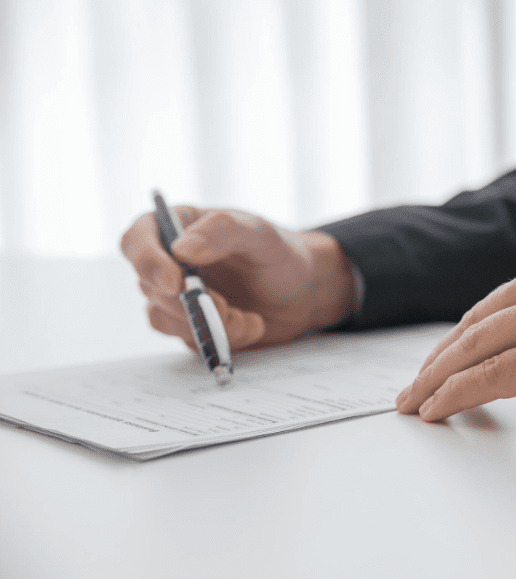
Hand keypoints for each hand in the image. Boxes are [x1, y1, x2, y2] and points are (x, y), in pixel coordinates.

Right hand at [121, 207, 357, 350]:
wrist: (302, 294)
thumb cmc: (280, 254)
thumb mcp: (259, 234)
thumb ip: (222, 231)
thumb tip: (180, 249)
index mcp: (179, 227)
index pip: (136, 240)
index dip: (147, 262)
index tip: (175, 283)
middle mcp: (169, 261)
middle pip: (149, 286)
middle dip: (191, 303)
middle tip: (228, 307)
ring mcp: (176, 296)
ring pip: (164, 318)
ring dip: (209, 323)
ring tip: (248, 317)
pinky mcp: (189, 325)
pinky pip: (188, 337)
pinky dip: (220, 338)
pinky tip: (250, 326)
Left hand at [396, 236, 515, 420]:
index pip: (494, 306)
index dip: (459, 341)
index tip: (440, 363)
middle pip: (476, 324)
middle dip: (437, 361)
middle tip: (412, 388)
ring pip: (476, 347)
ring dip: (437, 380)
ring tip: (413, 405)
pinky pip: (495, 374)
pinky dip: (458, 394)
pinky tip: (438, 409)